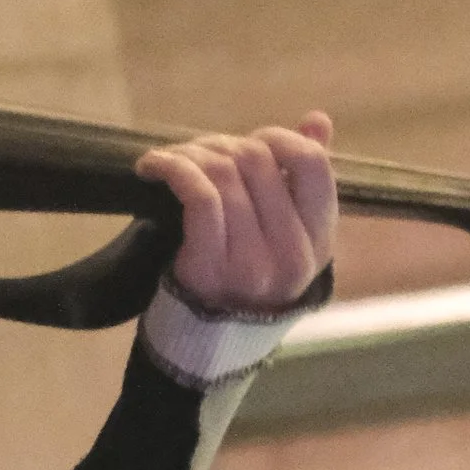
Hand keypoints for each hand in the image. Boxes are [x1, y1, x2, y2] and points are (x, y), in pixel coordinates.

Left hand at [134, 114, 336, 312]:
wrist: (201, 349)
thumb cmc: (241, 286)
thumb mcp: (281, 239)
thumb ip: (301, 182)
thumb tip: (317, 120)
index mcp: (319, 241)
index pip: (313, 165)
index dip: (277, 139)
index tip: (245, 143)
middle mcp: (294, 254)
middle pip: (258, 162)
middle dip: (221, 145)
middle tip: (194, 154)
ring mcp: (254, 264)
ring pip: (224, 174)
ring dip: (189, 154)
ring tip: (169, 161)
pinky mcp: (210, 268)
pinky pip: (198, 196)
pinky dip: (171, 169)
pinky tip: (150, 166)